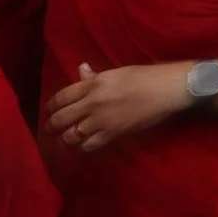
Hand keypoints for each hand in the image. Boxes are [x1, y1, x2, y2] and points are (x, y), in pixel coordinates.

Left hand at [47, 62, 191, 151]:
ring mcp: (102, 120)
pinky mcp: (113, 134)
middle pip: (60, 119)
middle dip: (52, 126)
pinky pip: (89, 145)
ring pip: (71, 136)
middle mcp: (92, 102)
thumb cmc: (145, 76)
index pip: (60, 98)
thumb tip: (80, 70)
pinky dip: (84, 146)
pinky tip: (85, 144)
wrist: (166, 90)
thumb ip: (94, 76)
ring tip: (68, 138)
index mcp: (93, 84)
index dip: (51, 107)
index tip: (51, 111)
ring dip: (67, 138)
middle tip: (52, 129)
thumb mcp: (117, 72)